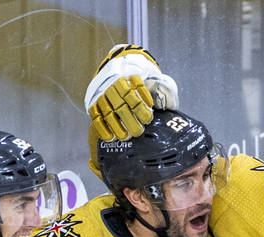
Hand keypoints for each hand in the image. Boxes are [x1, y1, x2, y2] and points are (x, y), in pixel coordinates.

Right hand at [84, 45, 180, 176]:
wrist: (119, 72)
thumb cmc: (141, 82)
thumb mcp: (155, 81)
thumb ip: (164, 91)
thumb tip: (170, 105)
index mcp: (127, 79)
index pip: (132, 95)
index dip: (140, 108)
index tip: (148, 118)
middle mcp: (113, 87)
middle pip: (120, 106)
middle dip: (130, 121)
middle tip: (139, 131)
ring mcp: (103, 96)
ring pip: (108, 113)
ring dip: (117, 127)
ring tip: (126, 136)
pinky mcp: (94, 104)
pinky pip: (96, 117)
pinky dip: (103, 129)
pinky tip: (111, 137)